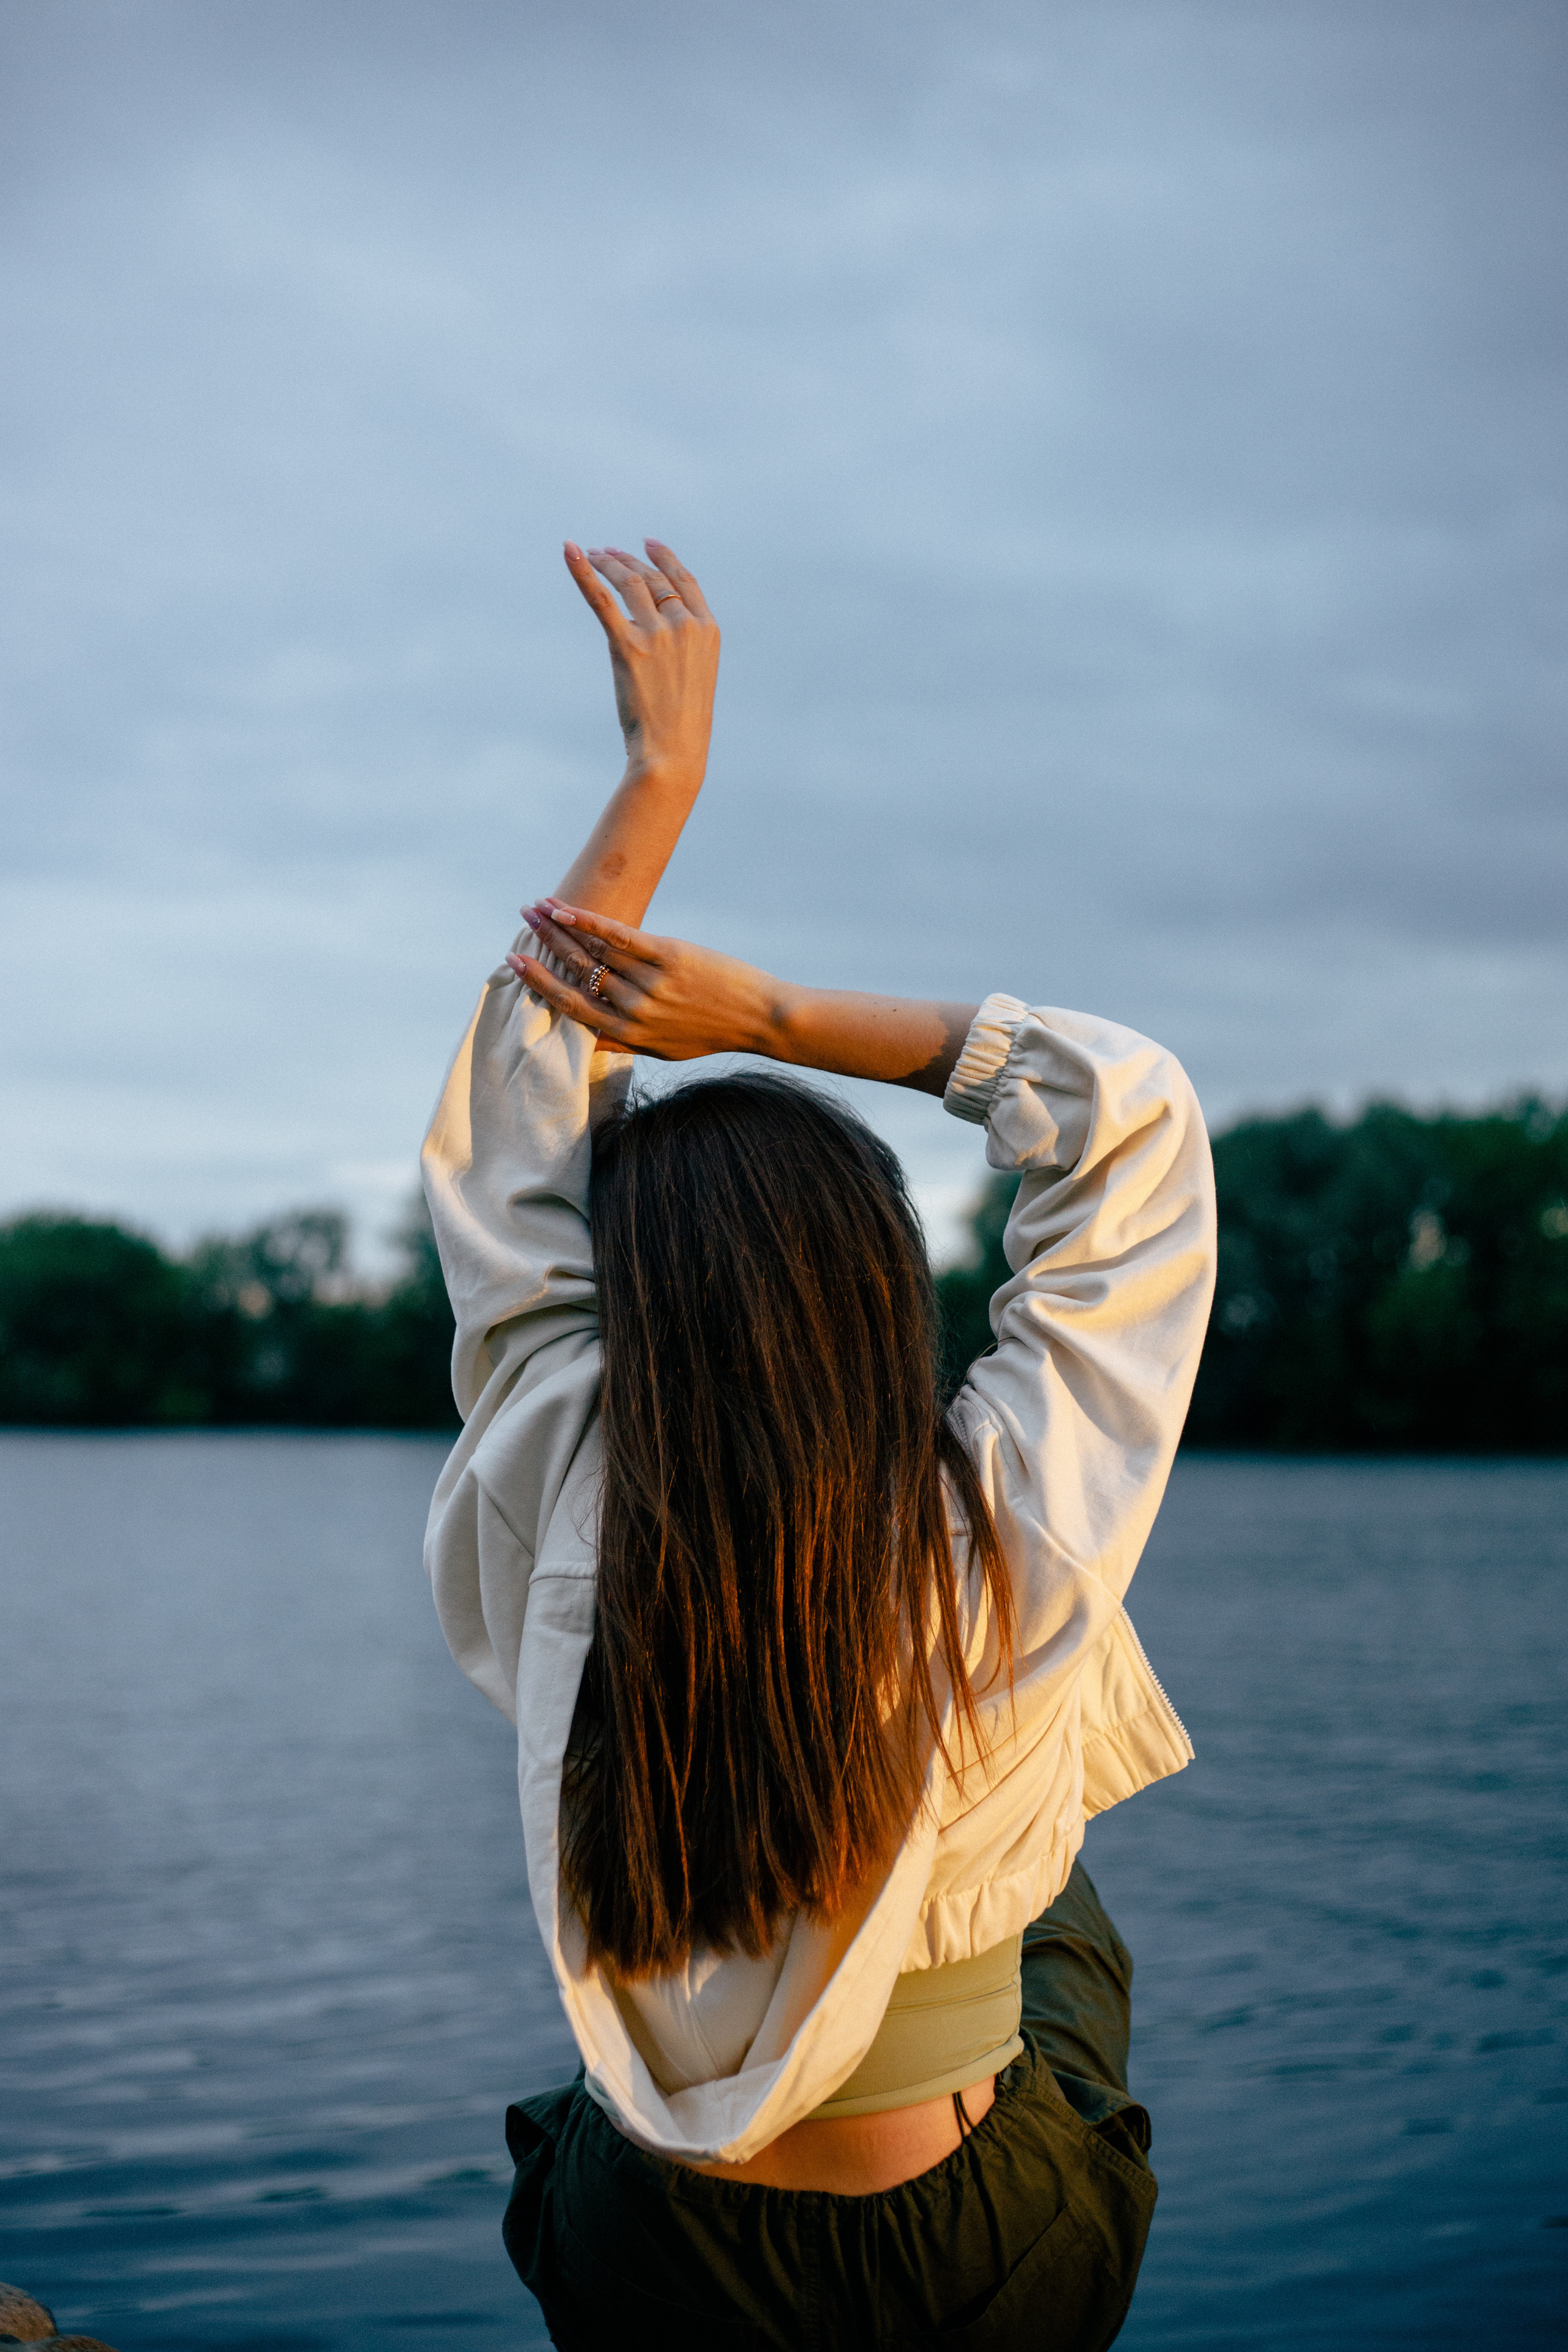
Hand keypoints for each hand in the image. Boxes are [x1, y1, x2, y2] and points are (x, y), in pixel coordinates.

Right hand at [508, 900, 980, 1096]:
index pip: (572, 1007)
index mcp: (629, 1034)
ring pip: (593, 952)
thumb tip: (592, 1040)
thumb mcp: (666, 1049)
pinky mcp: (670, 957)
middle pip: (577, 973)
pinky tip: (568, 908)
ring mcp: (650, 983)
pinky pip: (620, 937)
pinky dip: (590, 921)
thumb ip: (626, 1041)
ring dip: (560, 926)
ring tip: (537, 906)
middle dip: (544, 945)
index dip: (541, 985)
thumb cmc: (713, 1031)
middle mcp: (634, 1011)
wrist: (763, 1020)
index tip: (516, 965)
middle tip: (520, 922)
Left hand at [566, 539, 719, 785]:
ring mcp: (657, 634)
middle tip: (607, 551)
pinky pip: (601, 600)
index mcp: (707, 630)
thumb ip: (680, 647)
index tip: (648, 544)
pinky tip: (570, 551)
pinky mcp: (627, 646)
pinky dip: (583, 572)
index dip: (665, 558)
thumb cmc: (683, 726)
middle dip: (628, 561)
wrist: (673, 752)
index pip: (684, 582)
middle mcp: (684, 625)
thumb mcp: (694, 677)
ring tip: (593, 553)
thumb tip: (649, 631)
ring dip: (609, 563)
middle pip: (653, 579)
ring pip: (629, 583)